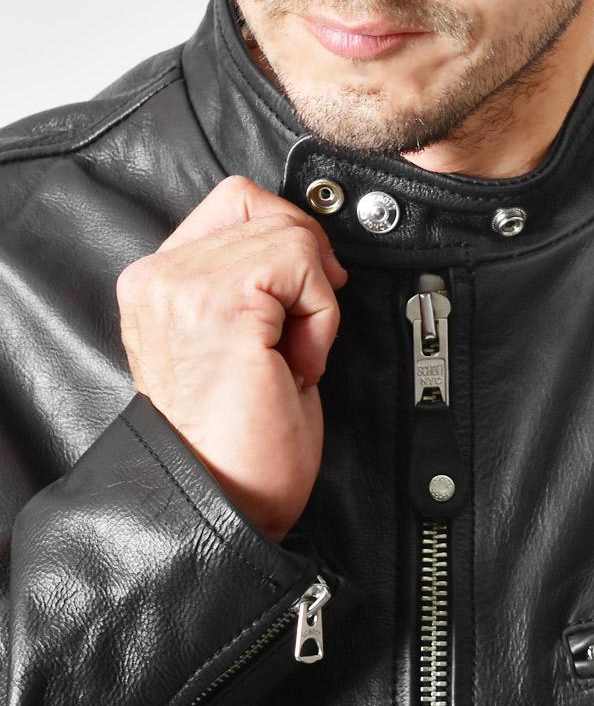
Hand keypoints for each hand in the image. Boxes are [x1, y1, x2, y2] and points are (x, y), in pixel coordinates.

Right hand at [116, 175, 347, 542]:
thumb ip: (253, 283)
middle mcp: (160, 278)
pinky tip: (298, 365)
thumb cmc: (244, 441)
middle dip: (305, 266)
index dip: (288, 238)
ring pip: (288, 233)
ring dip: (314, 300)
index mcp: (161, 285)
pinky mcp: (217, 302)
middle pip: (262, 206)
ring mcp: (182, 285)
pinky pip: (301, 262)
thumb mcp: (243, 344)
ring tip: (294, 358)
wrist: (230, 502)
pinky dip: (321, 316)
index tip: (305, 297)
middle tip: (304, 331)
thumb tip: (305, 244)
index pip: (235, 204)